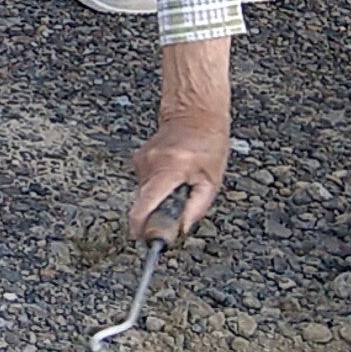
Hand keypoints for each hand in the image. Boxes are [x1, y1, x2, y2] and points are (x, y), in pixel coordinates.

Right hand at [132, 39, 231, 235]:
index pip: (143, 206)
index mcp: (168, 171)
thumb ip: (196, 208)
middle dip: (160, 211)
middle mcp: (150, 165)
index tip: (146, 239)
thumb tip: (181, 229)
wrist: (195, 112)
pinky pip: (146, 183)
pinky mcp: (138, 158)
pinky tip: (174, 175)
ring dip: (161, 197)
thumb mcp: (212, 180)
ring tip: (182, 183)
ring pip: (146, 194)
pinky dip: (159, 186)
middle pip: (145, 203)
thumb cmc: (208, 144)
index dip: (141, 228)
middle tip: (181, 205)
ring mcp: (141, 160)